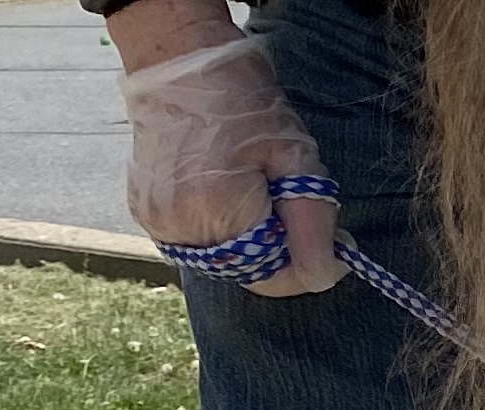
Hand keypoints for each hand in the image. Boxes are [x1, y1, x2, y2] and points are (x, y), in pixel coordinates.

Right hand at [117, 25, 344, 298]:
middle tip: (297, 206)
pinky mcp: (148, 214)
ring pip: (224, 259)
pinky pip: (197, 242)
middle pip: (248, 270)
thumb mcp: (293, 155)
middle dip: (279, 249)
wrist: (178, 56)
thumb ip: (311, 224)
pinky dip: (221, 228)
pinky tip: (228, 190)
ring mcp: (159, 224)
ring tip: (260, 192)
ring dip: (250, 239)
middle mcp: (182, 230)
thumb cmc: (240, 99)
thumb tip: (324, 277)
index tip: (335, 246)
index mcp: (218, 215)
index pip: (271, 277)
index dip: (305, 267)